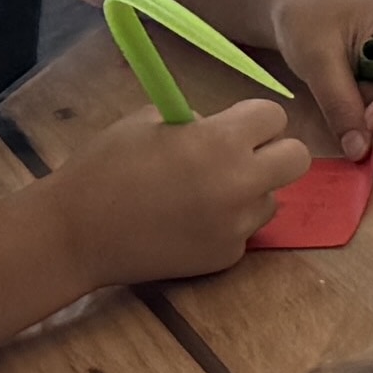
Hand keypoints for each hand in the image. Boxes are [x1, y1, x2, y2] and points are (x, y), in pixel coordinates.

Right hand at [54, 96, 312, 285]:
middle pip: (297, 158)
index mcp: (220, 142)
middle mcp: (240, 184)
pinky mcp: (227, 257)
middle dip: (273, 152)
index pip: (275, 116)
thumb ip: (199, 122)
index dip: (253, 119)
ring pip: (271, 198)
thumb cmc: (104, 168)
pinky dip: (226, 223)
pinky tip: (186, 222)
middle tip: (241, 156)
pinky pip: (245, 230)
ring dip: (249, 191)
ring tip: (200, 193)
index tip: (235, 125)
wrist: (75, 233)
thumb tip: (226, 127)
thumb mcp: (149, 121)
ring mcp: (237, 225)